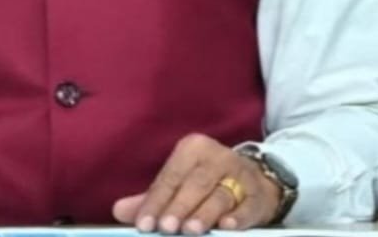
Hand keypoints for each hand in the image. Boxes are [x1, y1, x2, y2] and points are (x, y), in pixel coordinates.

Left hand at [112, 134, 280, 232]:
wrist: (255, 180)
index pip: (170, 177)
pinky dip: (237, 217)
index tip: (144, 224)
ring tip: (191, 229)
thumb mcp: (180, 183)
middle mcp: (217, 156)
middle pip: (195, 184)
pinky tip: (226, 226)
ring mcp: (241, 175)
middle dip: (179, 207)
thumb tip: (119, 211)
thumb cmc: (208, 181)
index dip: (156, 201)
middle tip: (166, 227)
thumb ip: (152, 198)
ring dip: (205, 213)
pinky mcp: (258, 194)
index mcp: (193, 149)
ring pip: (220, 195)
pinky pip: (247, 206)